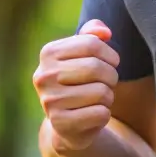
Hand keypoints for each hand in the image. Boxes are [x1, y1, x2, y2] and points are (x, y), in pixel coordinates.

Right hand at [33, 20, 121, 153]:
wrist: (67, 122)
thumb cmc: (79, 81)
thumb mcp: (83, 55)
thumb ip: (92, 35)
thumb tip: (105, 32)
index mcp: (48, 53)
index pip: (92, 44)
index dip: (110, 54)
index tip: (112, 63)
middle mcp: (44, 76)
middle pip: (95, 67)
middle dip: (111, 76)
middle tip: (108, 83)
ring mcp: (50, 101)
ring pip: (101, 92)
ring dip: (108, 96)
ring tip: (98, 99)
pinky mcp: (60, 123)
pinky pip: (100, 113)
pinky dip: (105, 114)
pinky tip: (93, 114)